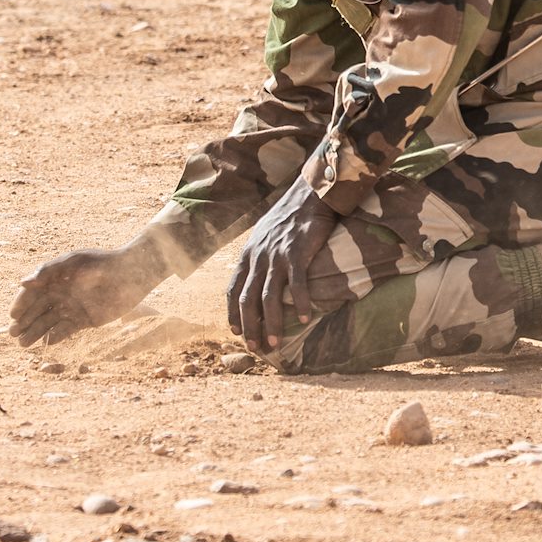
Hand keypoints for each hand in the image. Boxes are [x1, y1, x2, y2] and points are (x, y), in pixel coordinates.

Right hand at [10, 244, 166, 346]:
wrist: (133, 273)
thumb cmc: (102, 262)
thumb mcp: (73, 262)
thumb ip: (48, 271)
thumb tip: (22, 283)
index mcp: (55, 279)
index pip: (32, 294)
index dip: (21, 304)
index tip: (13, 315)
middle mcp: (61, 295)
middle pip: (37, 311)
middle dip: (24, 322)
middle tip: (13, 334)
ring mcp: (73, 308)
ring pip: (49, 323)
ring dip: (36, 333)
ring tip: (23, 344)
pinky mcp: (86, 320)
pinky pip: (67, 330)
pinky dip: (57, 336)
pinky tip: (47, 342)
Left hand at [228, 177, 339, 352]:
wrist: (309, 194)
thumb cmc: (289, 215)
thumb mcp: (264, 234)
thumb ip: (259, 255)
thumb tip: (258, 275)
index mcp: (248, 254)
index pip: (233, 290)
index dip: (232, 314)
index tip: (236, 333)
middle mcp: (258, 257)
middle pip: (248, 300)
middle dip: (250, 327)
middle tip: (256, 348)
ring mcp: (277, 255)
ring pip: (269, 297)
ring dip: (271, 323)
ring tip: (275, 342)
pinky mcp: (297, 252)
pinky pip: (297, 284)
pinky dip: (301, 303)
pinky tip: (306, 318)